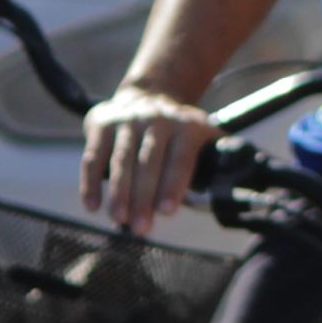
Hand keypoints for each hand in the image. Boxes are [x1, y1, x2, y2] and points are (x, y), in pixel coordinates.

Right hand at [80, 84, 218, 229]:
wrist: (148, 94)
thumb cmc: (178, 132)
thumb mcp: (203, 136)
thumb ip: (216, 160)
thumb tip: (231, 190)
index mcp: (186, 127)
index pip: (180, 158)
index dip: (173, 184)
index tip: (167, 211)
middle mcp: (157, 121)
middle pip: (148, 162)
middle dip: (144, 197)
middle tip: (141, 227)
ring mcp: (127, 121)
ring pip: (121, 160)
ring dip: (119, 192)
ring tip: (119, 219)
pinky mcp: (102, 125)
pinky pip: (93, 156)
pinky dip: (90, 182)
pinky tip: (92, 205)